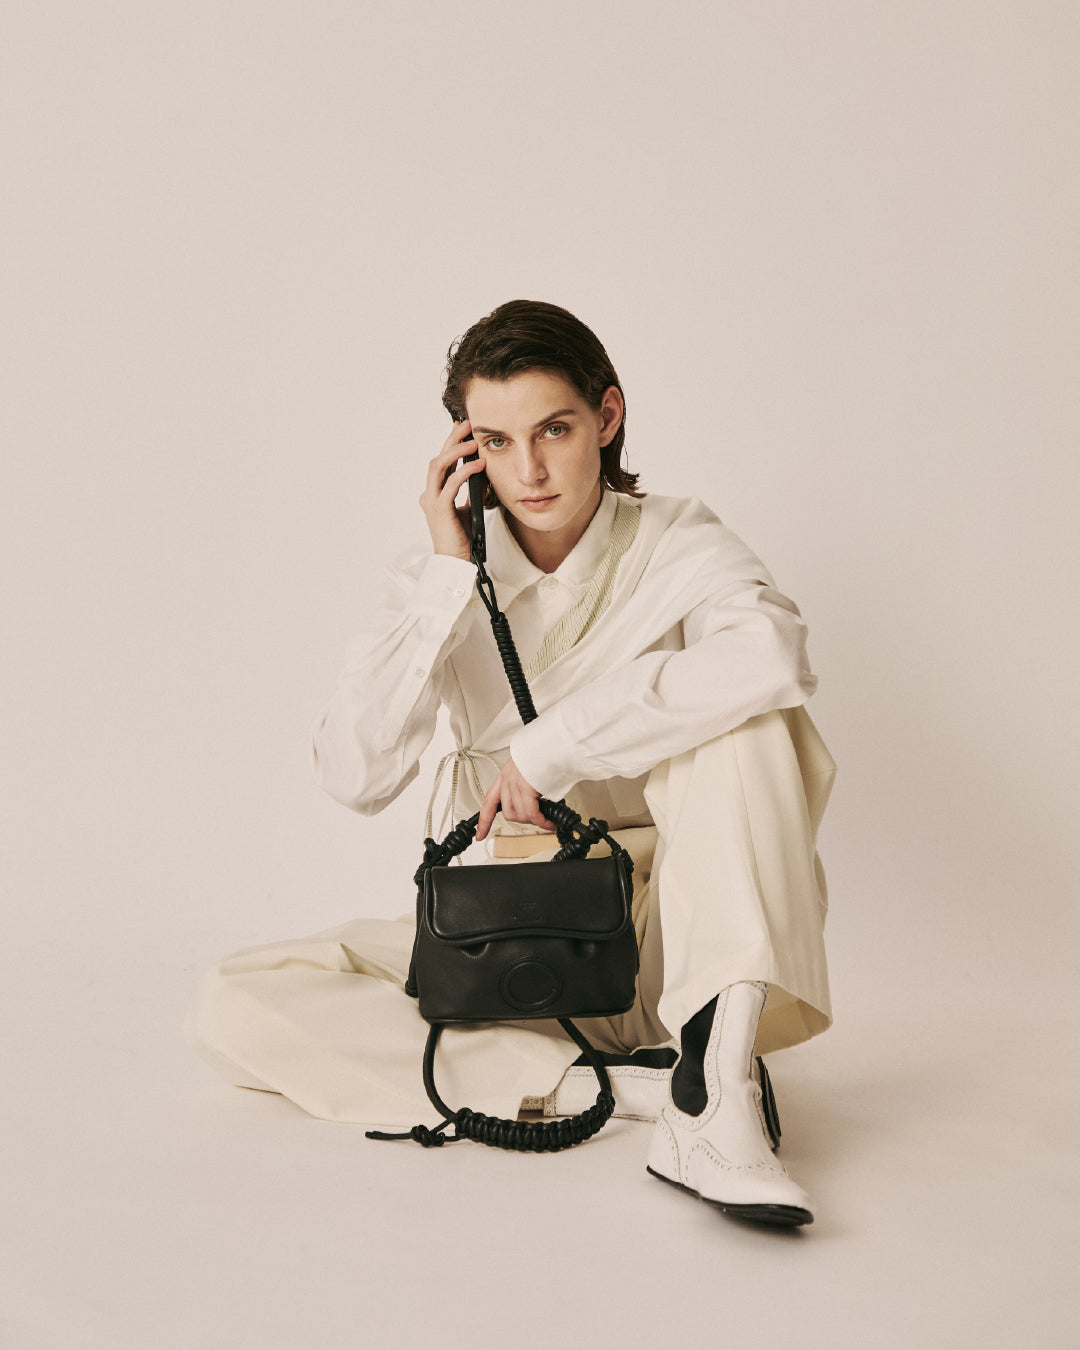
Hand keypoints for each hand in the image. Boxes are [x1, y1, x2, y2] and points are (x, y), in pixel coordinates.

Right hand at [419, 420, 487, 560]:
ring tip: (473, 442)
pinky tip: (479, 465)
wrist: (455, 562)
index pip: (442, 462)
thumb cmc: (461, 539)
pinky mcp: (440, 509)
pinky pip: (451, 484)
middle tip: (467, 425)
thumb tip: (484, 475)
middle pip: (438, 458)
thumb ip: (471, 493)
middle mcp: (429, 494)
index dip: (451, 444)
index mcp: (435, 494)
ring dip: (456, 451)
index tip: (464, 429)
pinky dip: (465, 471)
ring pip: (439, 466)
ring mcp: (432, 501)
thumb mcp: (469, 510)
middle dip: (452, 439)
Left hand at [475, 758, 555, 842]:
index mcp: (505, 776)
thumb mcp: (528, 768)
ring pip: (520, 814)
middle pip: (508, 813)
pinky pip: (532, 813)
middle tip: (537, 817)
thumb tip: (535, 800)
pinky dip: (541, 821)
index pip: (489, 802)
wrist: (552, 743)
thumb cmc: (545, 752)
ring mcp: (515, 785)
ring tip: (546, 817)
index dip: (484, 821)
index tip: (480, 834)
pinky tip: (548, 822)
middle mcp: (507, 780)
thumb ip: (525, 784)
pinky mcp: (526, 788)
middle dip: (523, 819)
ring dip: (534, 820)